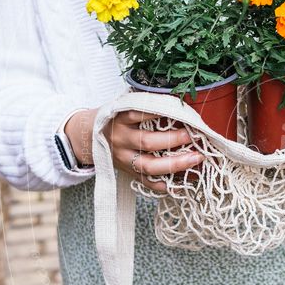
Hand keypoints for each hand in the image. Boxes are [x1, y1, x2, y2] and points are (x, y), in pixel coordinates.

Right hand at [66, 109, 203, 192]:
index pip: (140, 113)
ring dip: (175, 164)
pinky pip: (147, 182)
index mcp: (120, 119)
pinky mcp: (128, 173)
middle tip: (194, 136)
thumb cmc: (115, 118)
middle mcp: (121, 139)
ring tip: (196, 158)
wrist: (88, 137)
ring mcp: (124, 159)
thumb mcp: (123, 105)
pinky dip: (164, 185)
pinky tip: (182, 184)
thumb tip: (178, 99)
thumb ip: (145, 103)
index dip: (161, 112)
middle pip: (147, 142)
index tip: (182, 112)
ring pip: (149, 166)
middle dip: (173, 140)